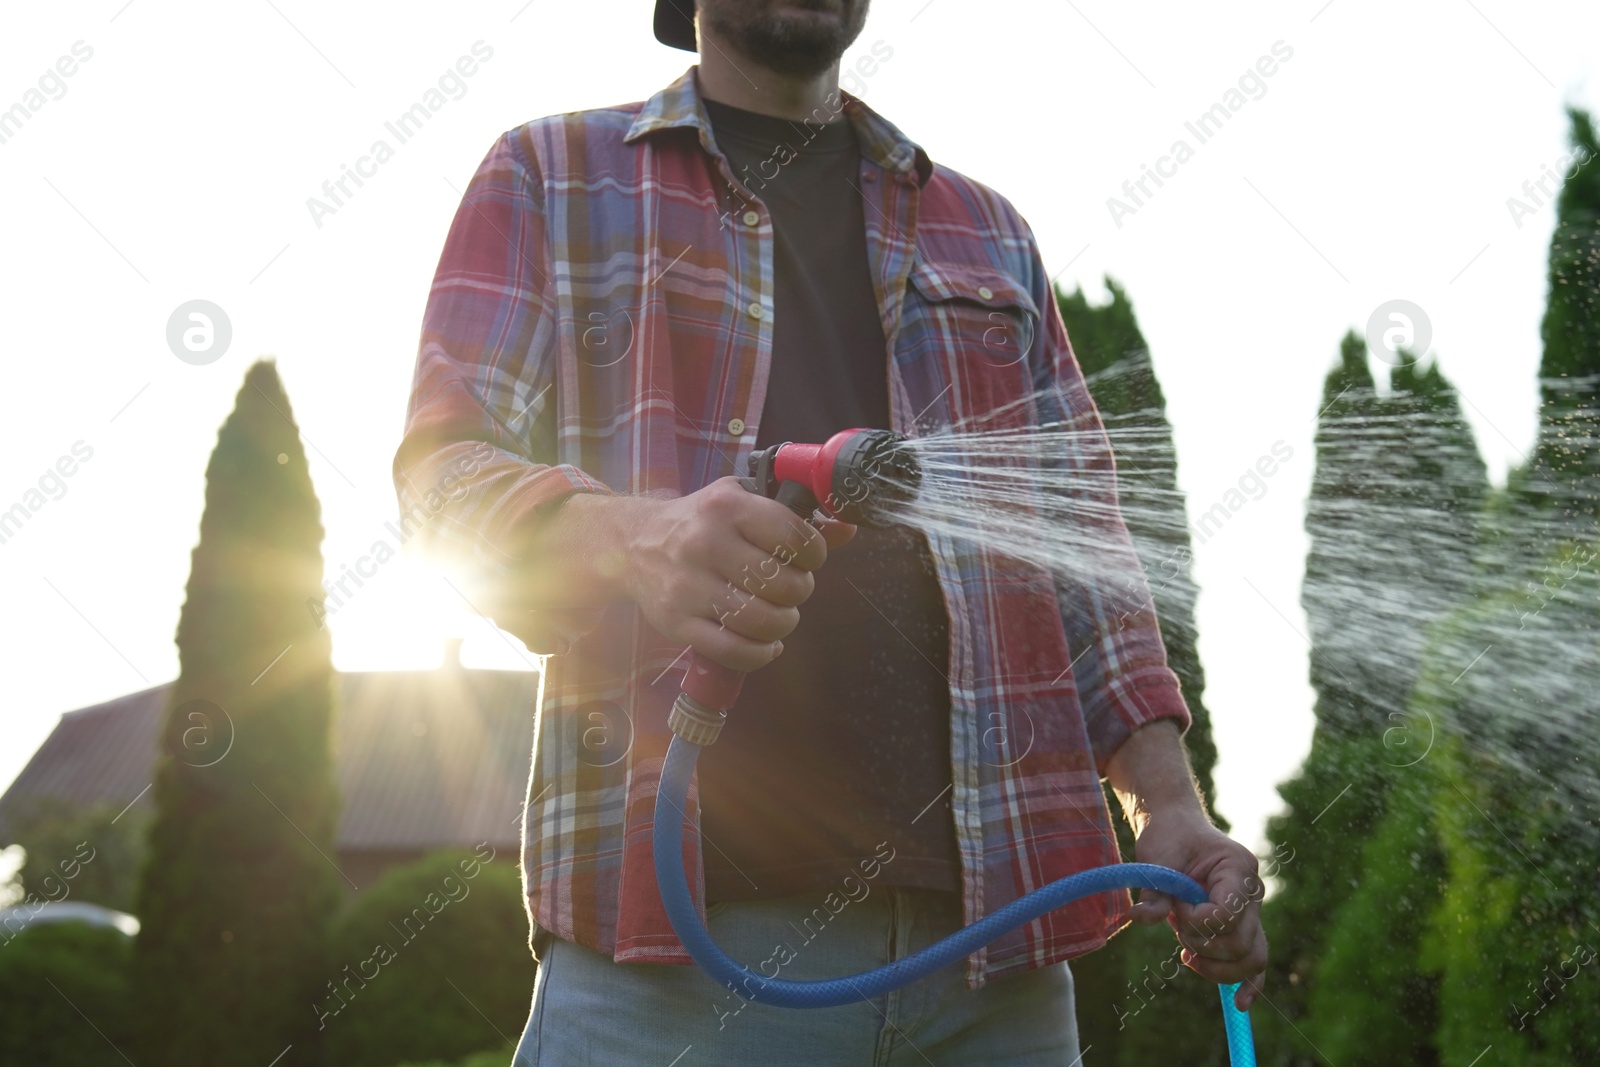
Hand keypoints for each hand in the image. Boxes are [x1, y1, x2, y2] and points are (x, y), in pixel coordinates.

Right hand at [622, 477, 854, 670]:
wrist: (631, 544)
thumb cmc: (699, 521)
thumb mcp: (741, 501)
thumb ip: (795, 515)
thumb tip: (847, 529)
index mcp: (727, 508)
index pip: (794, 536)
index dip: (815, 553)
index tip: (808, 558)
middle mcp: (706, 544)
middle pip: (783, 584)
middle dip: (799, 591)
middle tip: (790, 588)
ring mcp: (689, 587)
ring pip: (761, 621)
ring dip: (783, 624)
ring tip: (779, 615)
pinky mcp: (677, 624)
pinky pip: (734, 651)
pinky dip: (761, 654)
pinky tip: (766, 645)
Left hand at [1126, 807, 1267, 1011]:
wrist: (1177, 828)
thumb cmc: (1169, 837)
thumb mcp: (1157, 859)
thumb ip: (1154, 892)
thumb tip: (1137, 918)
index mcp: (1238, 867)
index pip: (1226, 915)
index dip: (1197, 921)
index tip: (1176, 906)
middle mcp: (1253, 891)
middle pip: (1241, 943)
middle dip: (1203, 944)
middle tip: (1177, 924)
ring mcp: (1253, 910)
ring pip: (1251, 958)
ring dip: (1215, 965)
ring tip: (1186, 952)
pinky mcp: (1244, 925)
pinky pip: (1255, 959)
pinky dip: (1249, 982)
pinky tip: (1239, 1003)